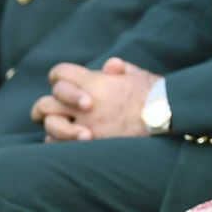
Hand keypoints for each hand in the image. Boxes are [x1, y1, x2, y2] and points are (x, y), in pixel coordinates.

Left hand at [37, 58, 160, 140]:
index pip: (59, 73)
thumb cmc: (154, 94)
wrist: (166, 116)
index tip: (69, 84)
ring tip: (68, 127)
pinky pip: (58, 145)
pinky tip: (71, 141)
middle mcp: (83, 103)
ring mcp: (84, 124)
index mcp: (93, 81)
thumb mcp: (138, 75)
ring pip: (49, 126)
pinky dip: (60, 143)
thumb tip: (110, 66)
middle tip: (57, 109)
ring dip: (54, 126)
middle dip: (48, 106)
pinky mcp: (88, 144)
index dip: (61, 77)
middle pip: (45, 103)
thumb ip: (120, 70)